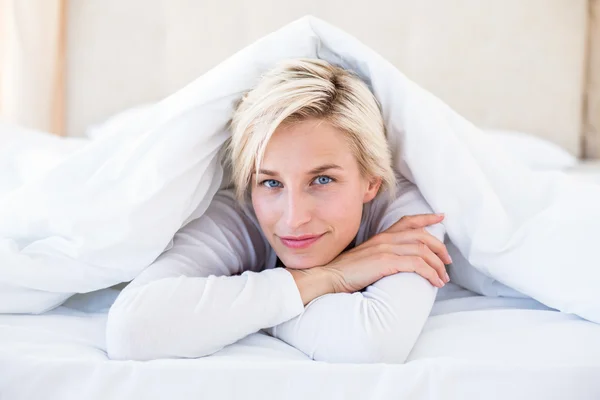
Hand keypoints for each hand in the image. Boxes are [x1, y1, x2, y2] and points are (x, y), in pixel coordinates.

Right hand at [321, 213, 450, 293]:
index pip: (408, 221)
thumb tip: (397, 264)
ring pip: (423, 251)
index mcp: (381, 237)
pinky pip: (416, 264)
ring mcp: (386, 249)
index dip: (426, 218)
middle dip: (439, 248)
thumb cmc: (346, 273)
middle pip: (421, 236)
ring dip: (438, 265)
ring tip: (443, 279)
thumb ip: (381, 256)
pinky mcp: (386, 261)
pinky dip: (430, 273)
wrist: (329, 277)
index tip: (441, 217)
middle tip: (448, 262)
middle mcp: (385, 239)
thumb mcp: (366, 258)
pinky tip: (434, 282)